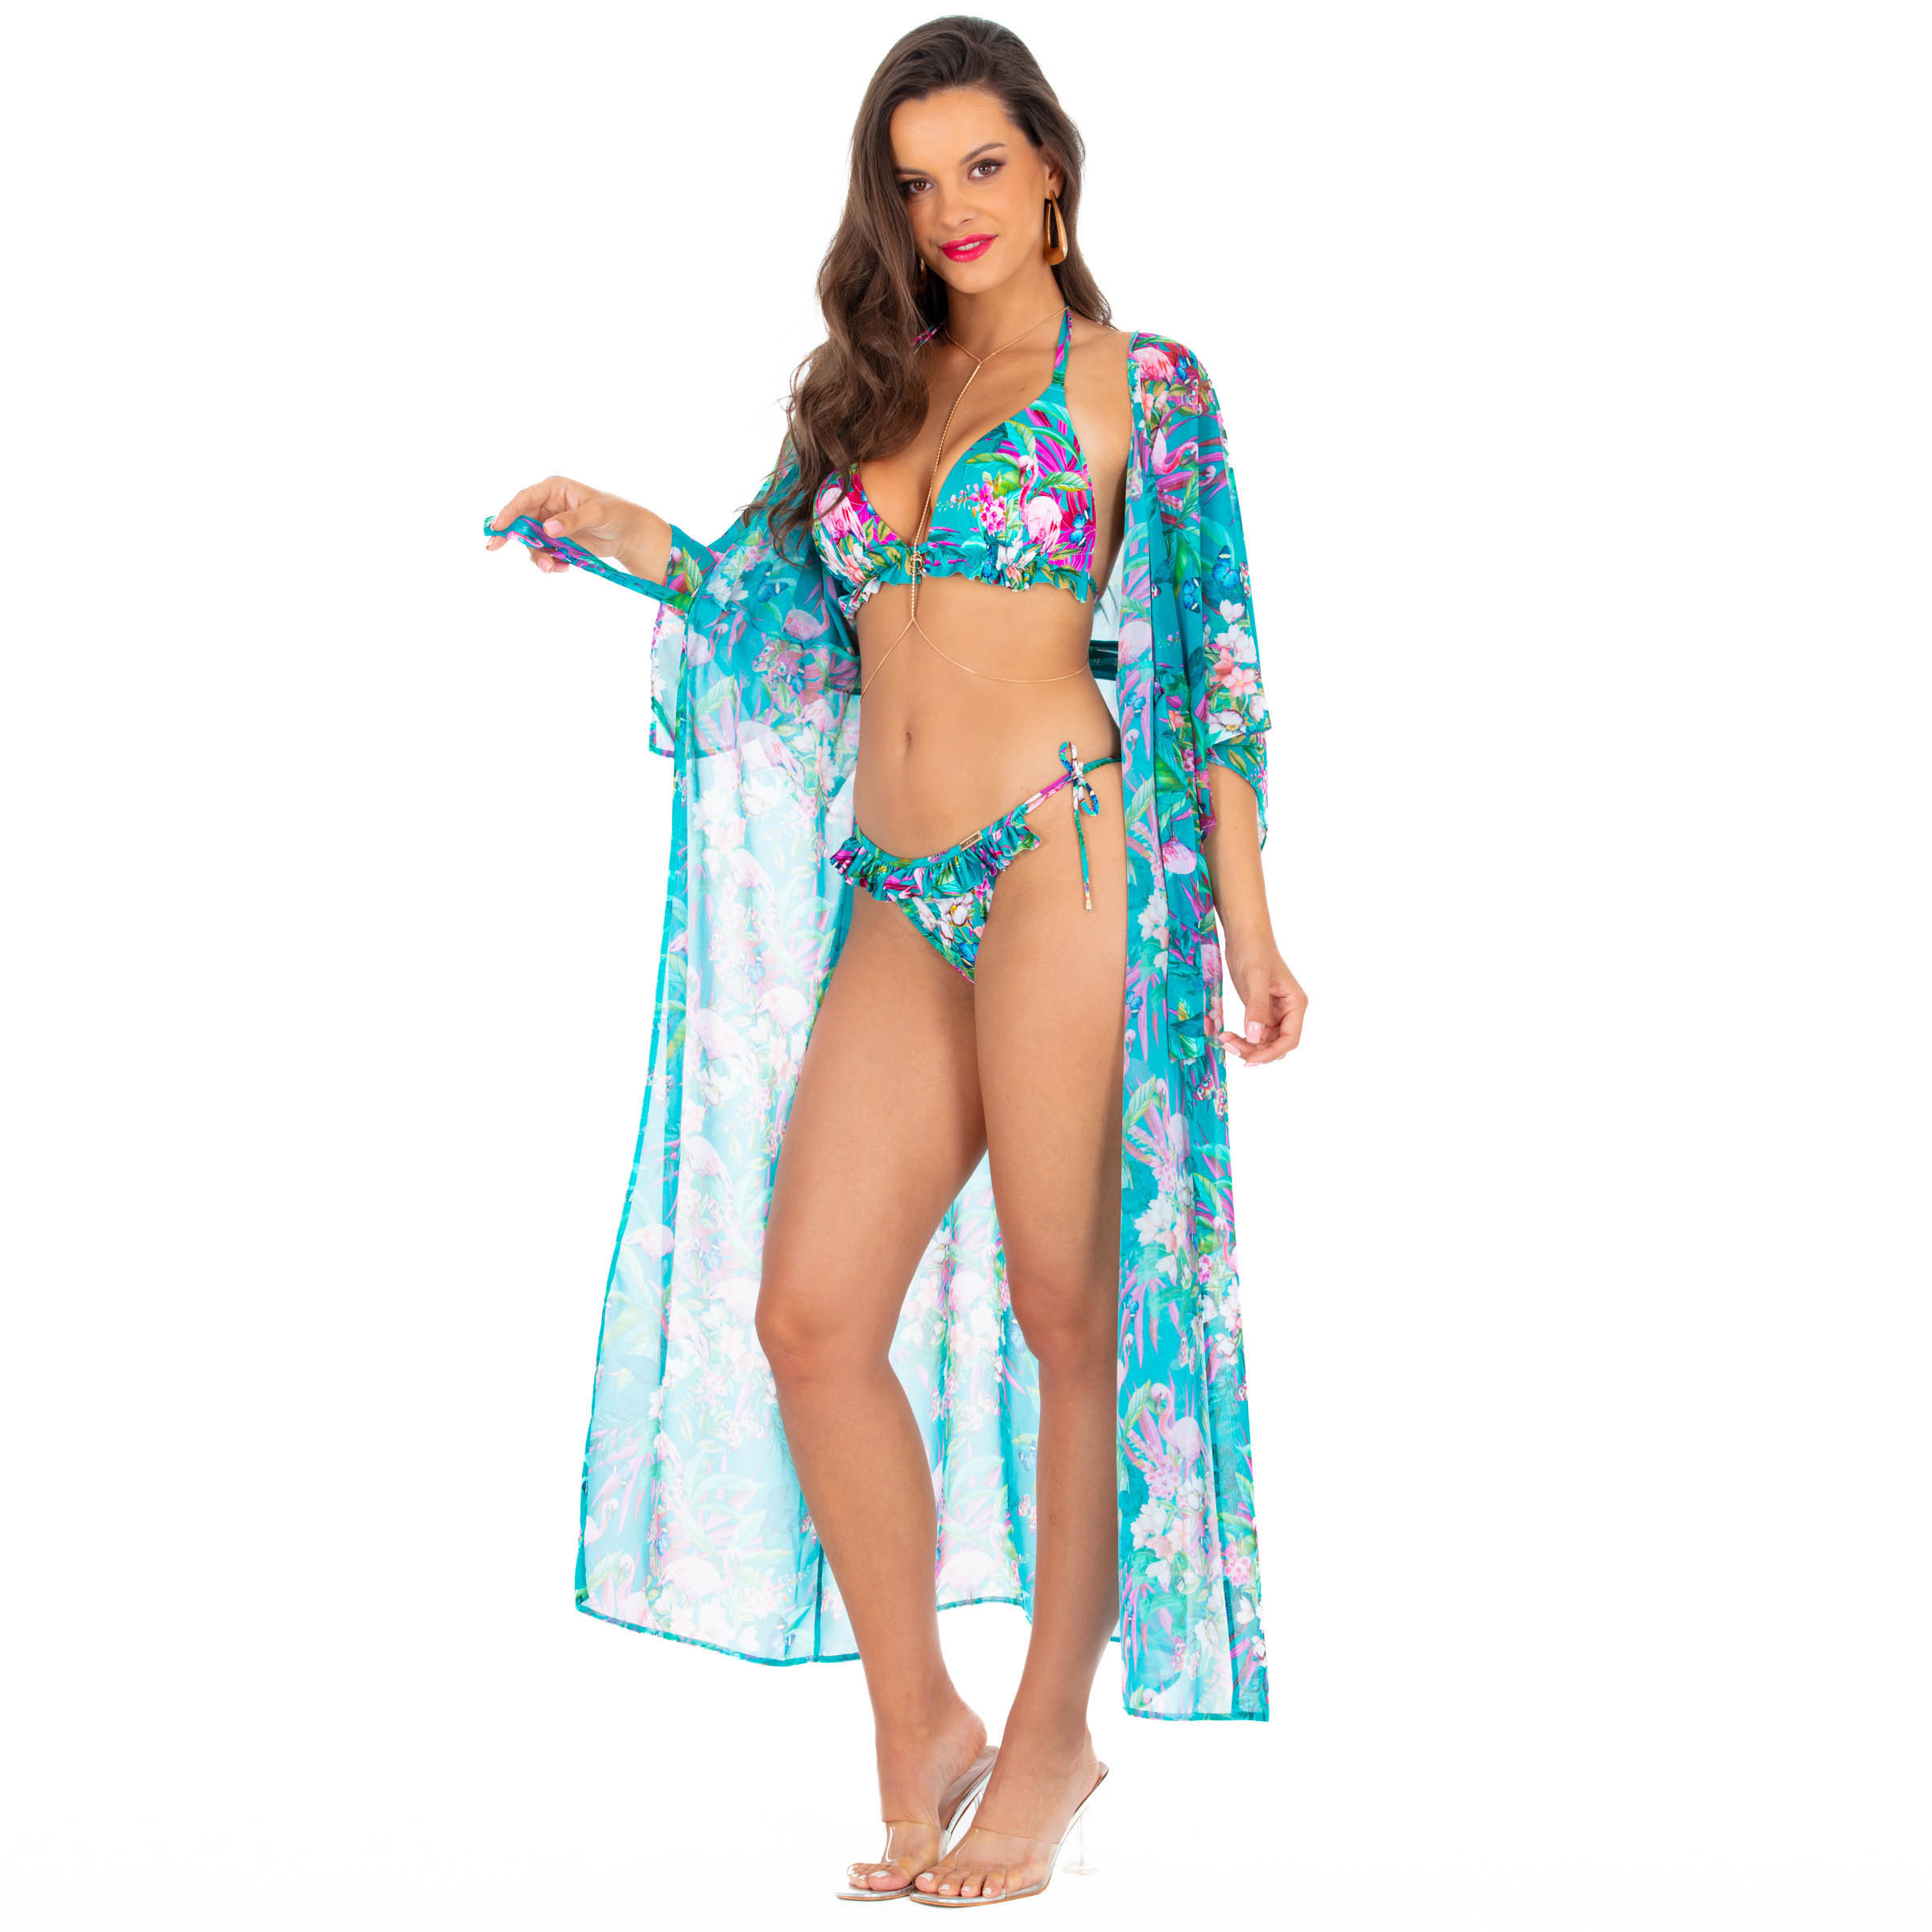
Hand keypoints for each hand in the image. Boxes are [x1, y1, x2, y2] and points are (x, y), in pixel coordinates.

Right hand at [484, 475, 654, 575]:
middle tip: (493, 547)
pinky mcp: (556, 542)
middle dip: (513, 536)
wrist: (629, 535)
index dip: (509, 512)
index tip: (497, 527)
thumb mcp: (597, 514)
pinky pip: (544, 553)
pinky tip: (564, 567)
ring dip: (537, 556)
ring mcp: (550, 525)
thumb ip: (572, 520)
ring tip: (552, 567)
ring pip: (531, 542)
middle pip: (521, 520)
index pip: (525, 498)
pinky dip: (550, 562)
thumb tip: (547, 528)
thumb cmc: (616, 514)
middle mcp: (548, 505)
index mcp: (554, 489)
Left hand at [1217, 935, 1306, 1065]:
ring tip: (1224, 1039)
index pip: (1290, 1039)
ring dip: (1245, 1046)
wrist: (1245, 936)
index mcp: (1295, 1004)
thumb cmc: (1255, 951)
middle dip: (1255, 1050)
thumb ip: (1257, 1007)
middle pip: (1276, 1044)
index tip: (1251, 1059)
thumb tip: (1255, 1036)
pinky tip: (1225, 1034)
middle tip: (1229, 1045)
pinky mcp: (1258, 1011)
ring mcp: (1273, 1013)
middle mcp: (1287, 1011)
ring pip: (1263, 1042)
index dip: (1272, 1053)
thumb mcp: (1255, 978)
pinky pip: (1252, 1033)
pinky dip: (1240, 1037)